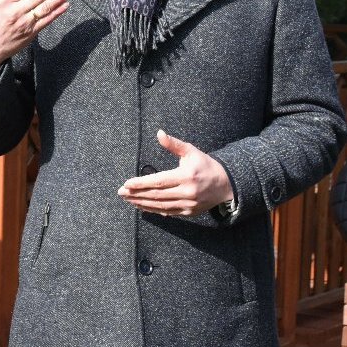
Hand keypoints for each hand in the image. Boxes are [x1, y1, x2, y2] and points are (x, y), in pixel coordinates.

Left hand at [117, 130, 232, 216]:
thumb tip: (159, 133)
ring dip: (142, 203)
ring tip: (128, 200)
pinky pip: (168, 212)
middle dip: (136, 194)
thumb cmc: (205, 165)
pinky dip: (153, 210)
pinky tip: (142, 207)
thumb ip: (174, 144)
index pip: (158, 181)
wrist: (226, 185)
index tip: (126, 183)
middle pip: (156, 195)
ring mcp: (188, 204)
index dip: (141, 183)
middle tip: (121, 193)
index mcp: (186, 176)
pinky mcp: (189, 212)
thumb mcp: (192, 151)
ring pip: (160, 206)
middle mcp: (187, 192)